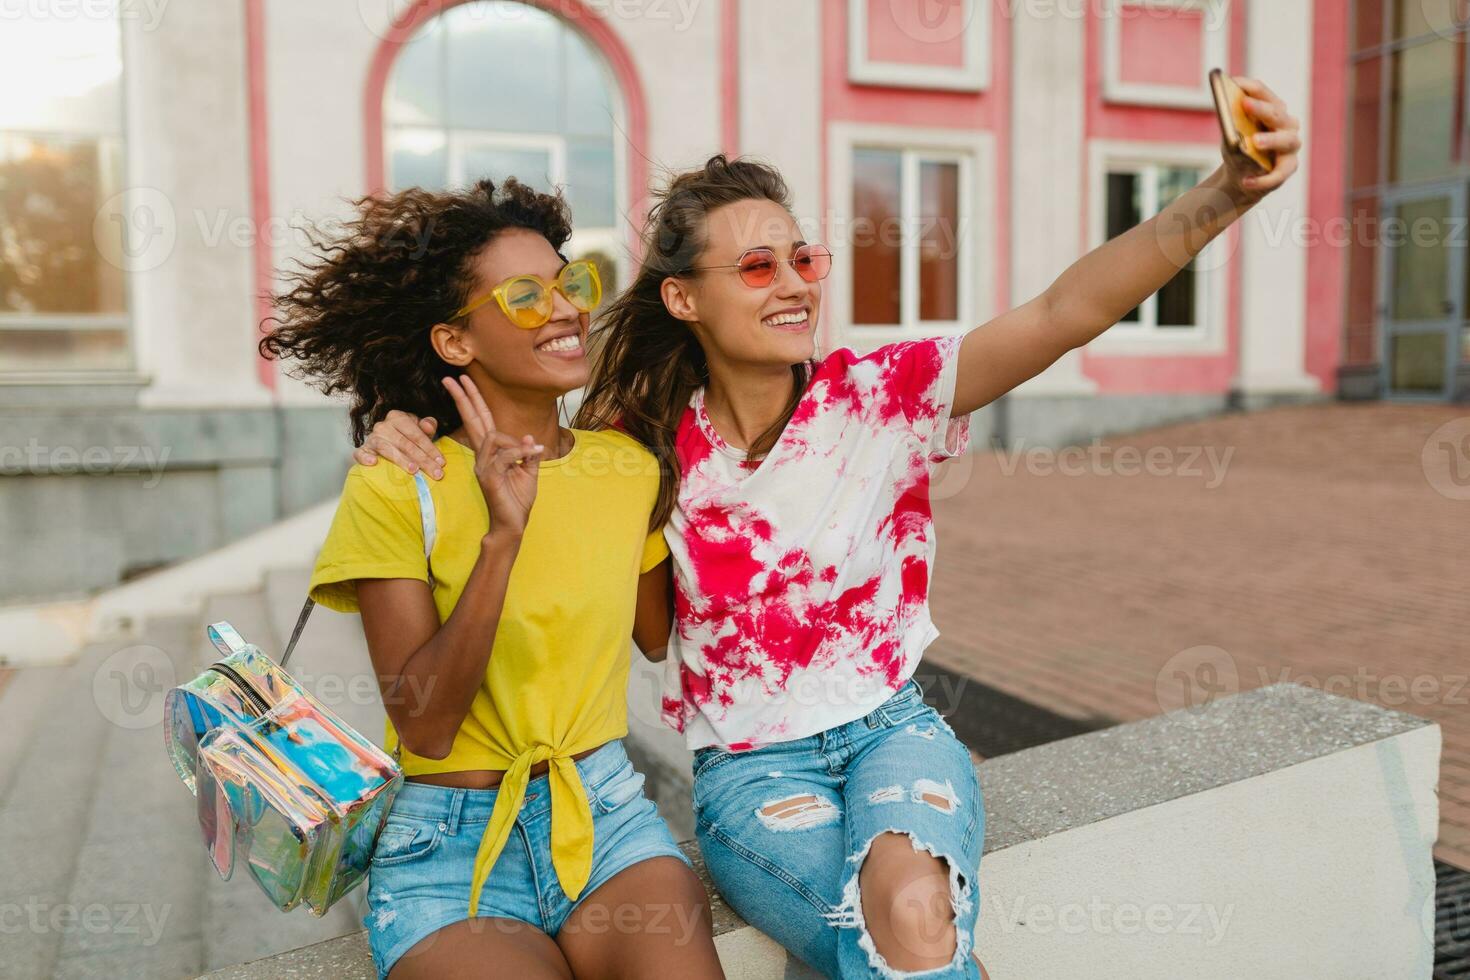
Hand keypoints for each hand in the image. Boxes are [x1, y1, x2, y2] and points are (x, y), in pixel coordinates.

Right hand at [357, 411, 443, 478]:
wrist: (387, 443)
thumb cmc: (408, 438)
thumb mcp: (420, 430)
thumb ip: (428, 426)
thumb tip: (428, 426)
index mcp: (398, 417)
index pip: (416, 434)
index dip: (430, 448)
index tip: (441, 462)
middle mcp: (383, 425)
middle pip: (405, 443)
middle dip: (422, 459)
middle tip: (435, 473)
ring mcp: (372, 437)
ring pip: (387, 448)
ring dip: (401, 460)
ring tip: (414, 470)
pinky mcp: (363, 449)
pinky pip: (360, 453)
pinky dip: (365, 457)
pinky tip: (373, 463)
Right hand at [441, 375, 543, 538]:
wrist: (513, 523)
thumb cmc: (518, 499)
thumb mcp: (530, 471)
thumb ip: (529, 453)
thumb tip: (529, 437)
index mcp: (492, 452)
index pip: (480, 420)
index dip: (473, 399)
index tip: (463, 379)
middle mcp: (483, 455)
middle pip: (472, 420)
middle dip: (464, 397)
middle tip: (451, 377)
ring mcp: (482, 465)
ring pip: (493, 437)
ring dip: (515, 443)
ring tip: (530, 454)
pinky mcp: (486, 475)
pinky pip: (503, 455)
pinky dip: (519, 454)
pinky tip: (529, 457)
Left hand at [1221, 76, 1301, 203]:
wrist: (1241, 176)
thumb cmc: (1239, 148)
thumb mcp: (1231, 133)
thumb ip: (1230, 120)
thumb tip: (1224, 106)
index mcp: (1273, 110)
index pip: (1264, 94)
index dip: (1250, 87)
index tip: (1234, 82)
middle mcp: (1287, 124)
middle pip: (1277, 114)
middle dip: (1262, 108)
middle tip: (1245, 104)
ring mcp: (1290, 147)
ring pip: (1286, 140)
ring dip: (1271, 140)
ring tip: (1255, 142)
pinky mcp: (1288, 168)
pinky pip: (1278, 174)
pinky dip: (1262, 179)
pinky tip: (1246, 181)